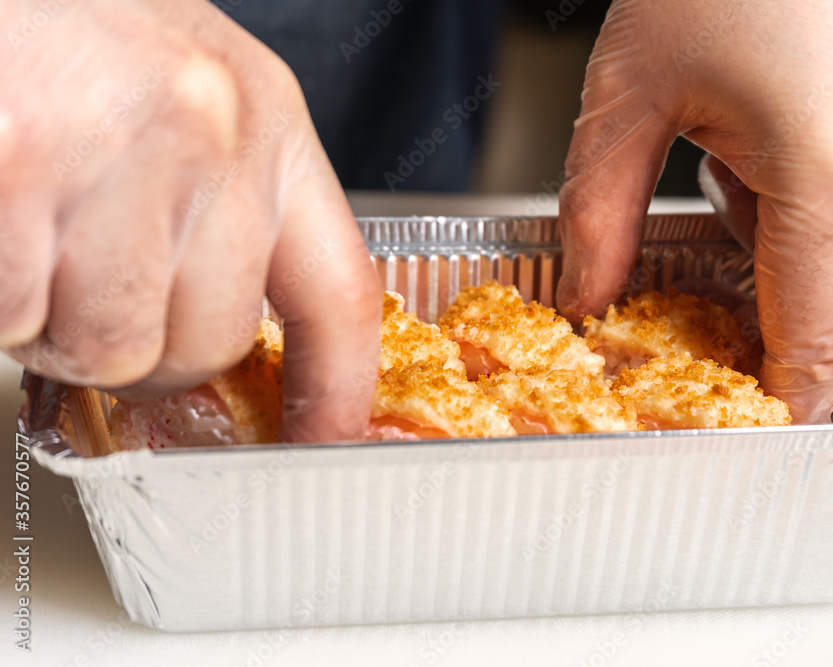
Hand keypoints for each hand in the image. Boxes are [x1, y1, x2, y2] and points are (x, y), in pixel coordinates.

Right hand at [0, 0, 380, 440]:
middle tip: (83, 278)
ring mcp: (116, 149)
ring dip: (52, 323)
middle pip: (206, 346)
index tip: (321, 437)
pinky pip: (16, 314)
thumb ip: (224, 214)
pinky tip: (1, 223)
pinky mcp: (16, 166)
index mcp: (270, 123)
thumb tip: (221, 337)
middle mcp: (212, 133)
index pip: (337, 292)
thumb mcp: (193, 99)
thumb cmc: (73, 30)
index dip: (334, 388)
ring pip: (107, 348)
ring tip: (30, 237)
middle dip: (135, 344)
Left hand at [556, 0, 832, 421]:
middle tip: (719, 266)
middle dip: (786, 312)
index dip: (790, 397)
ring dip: (815, 249)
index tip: (760, 424)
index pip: (819, 341)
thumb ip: (602, 211)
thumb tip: (592, 295)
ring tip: (753, 164)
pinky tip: (805, 142)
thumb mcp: (628, 93)